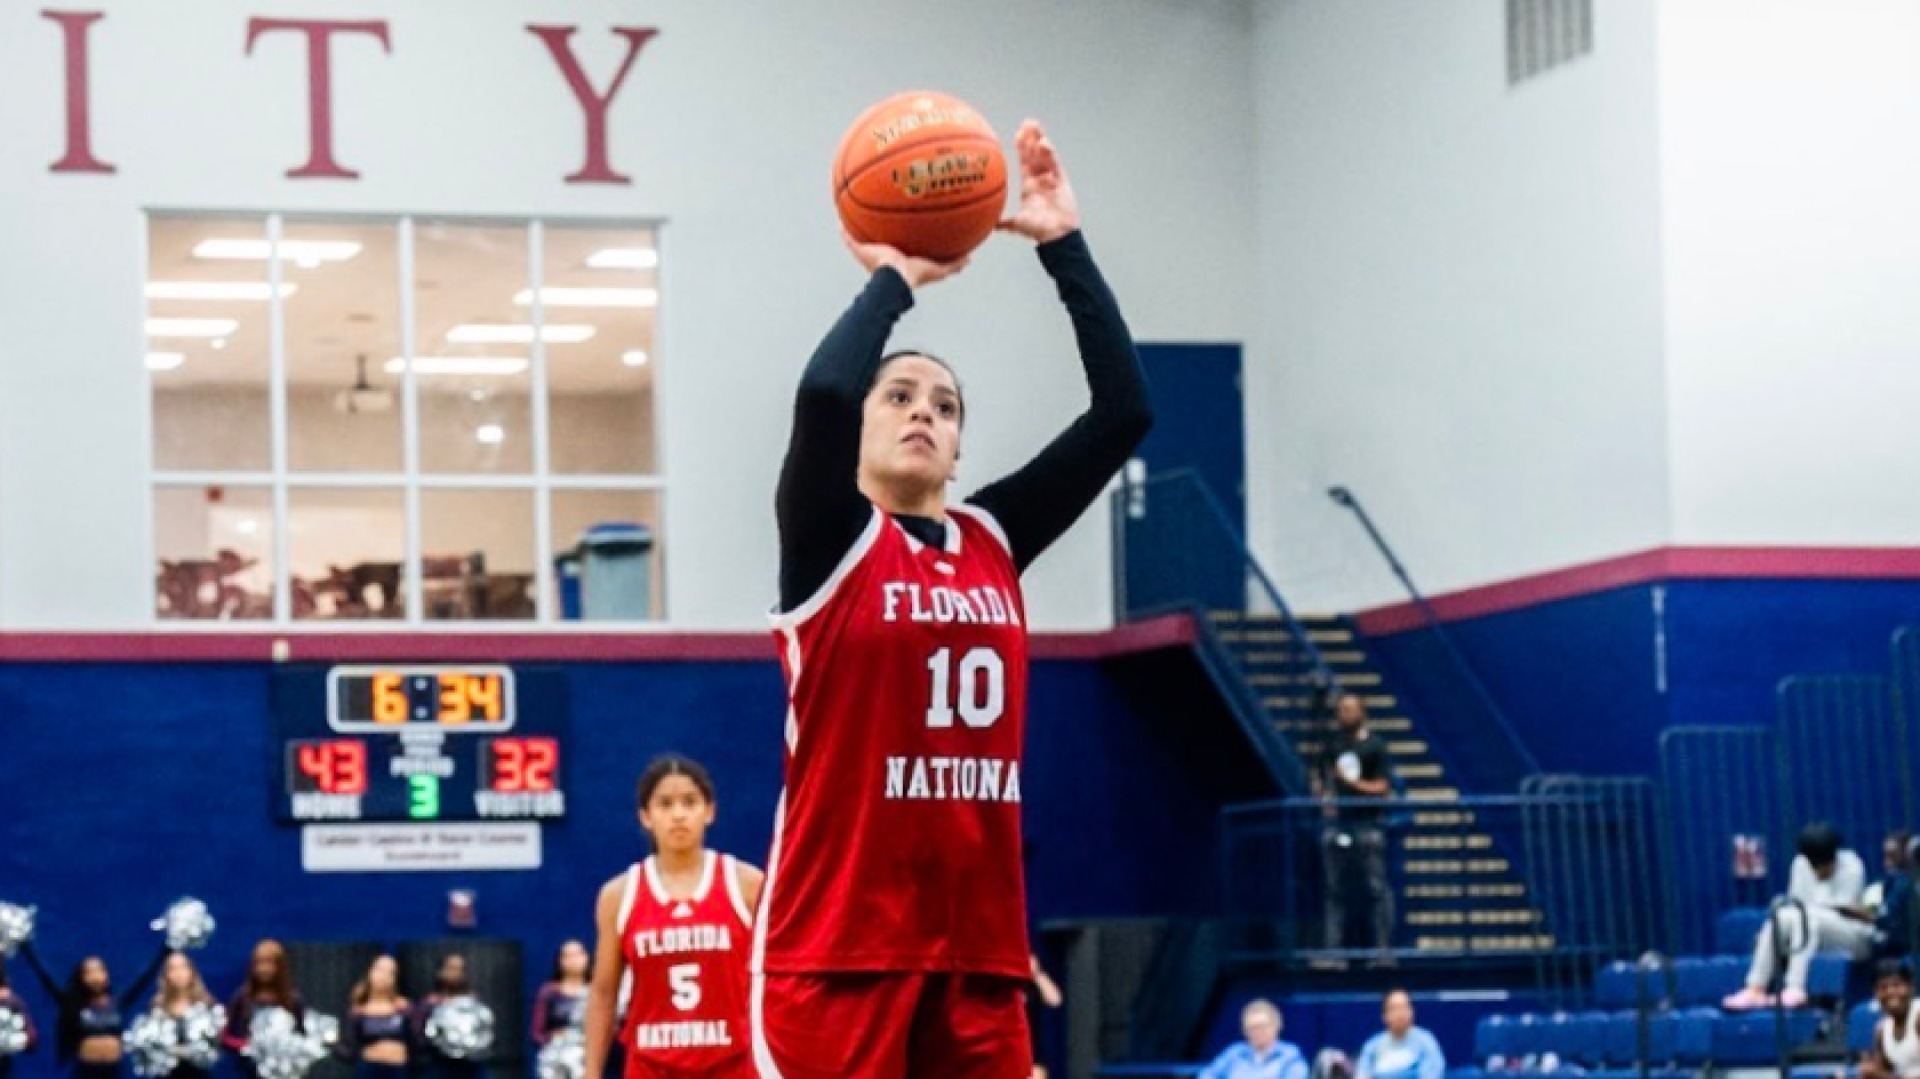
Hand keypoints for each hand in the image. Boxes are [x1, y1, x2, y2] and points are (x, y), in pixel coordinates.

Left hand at [843, 231, 967, 288]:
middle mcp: (917, 265)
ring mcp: (929, 269)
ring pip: (944, 262)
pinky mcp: (937, 271)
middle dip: (935, 248)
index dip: (913, 244)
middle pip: (929, 256)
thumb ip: (850, 238)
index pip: (910, 250)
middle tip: (942, 238)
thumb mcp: (861, 249)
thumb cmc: (879, 268)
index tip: (915, 236)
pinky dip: (961, 262)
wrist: (894, 278)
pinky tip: (970, 256)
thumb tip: (839, 225)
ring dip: (952, 255)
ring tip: (961, 244)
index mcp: (902, 261)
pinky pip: (953, 265)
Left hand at [997, 120, 1079, 242]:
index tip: (1018, 134)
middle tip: (1027, 123)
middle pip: (1035, 154)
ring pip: (1045, 155)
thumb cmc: (1038, 230)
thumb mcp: (1017, 224)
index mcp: (1029, 185)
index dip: (1022, 148)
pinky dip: (1050, 153)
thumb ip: (1005, 223)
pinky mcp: (1061, 180)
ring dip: (1039, 140)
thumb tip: (991, 225)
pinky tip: (1043, 143)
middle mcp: (1040, 179)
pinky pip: (1055, 163)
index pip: (1025, 162)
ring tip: (1034, 125)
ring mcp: (1051, 178)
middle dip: (1031, 138)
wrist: (1055, 236)